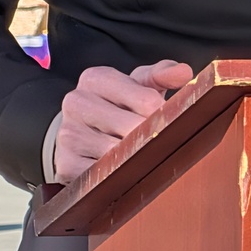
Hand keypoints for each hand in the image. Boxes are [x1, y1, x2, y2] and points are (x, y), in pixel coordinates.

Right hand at [54, 59, 193, 183]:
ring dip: (137, 160)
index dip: (163, 115)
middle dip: (151, 138)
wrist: (81, 133)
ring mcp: (68, 135)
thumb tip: (184, 73)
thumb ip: (162, 74)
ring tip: (146, 158)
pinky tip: (127, 173)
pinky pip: (102, 176)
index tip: (169, 120)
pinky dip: (119, 178)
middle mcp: (76, 102)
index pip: (145, 99)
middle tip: (163, 144)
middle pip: (132, 127)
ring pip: (117, 153)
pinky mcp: (66, 164)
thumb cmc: (118, 106)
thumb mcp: (139, 85)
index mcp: (95, 78)